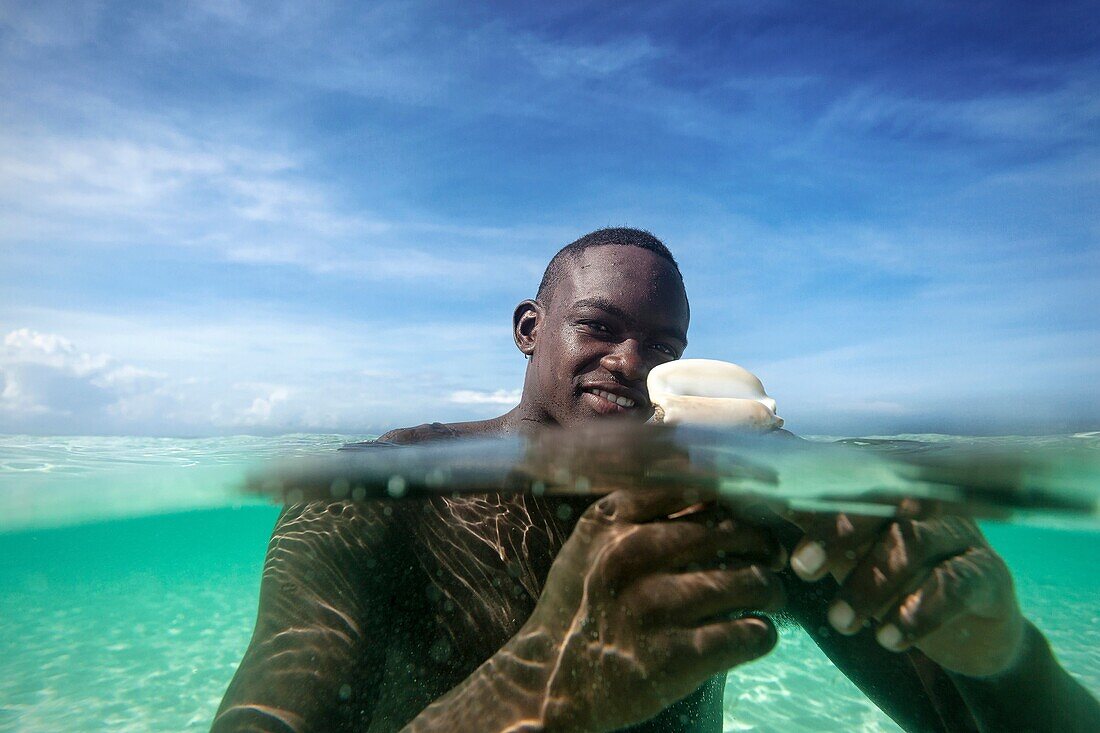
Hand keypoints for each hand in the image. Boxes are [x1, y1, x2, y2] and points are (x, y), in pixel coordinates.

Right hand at [513, 488, 786, 731]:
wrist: (548, 681)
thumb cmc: (578, 606)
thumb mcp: (590, 543)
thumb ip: (636, 510)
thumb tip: (707, 485)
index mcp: (613, 521)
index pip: (695, 487)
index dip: (735, 494)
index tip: (754, 504)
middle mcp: (632, 556)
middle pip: (733, 532)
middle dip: (762, 544)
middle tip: (769, 556)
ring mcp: (655, 606)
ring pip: (752, 581)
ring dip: (771, 589)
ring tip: (769, 596)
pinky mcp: (675, 657)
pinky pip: (750, 634)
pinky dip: (762, 633)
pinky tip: (754, 632)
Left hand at [785, 500, 1025, 676]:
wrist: (970, 632)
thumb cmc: (897, 579)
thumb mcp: (850, 553)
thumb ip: (812, 522)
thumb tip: (758, 496)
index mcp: (892, 489)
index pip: (851, 481)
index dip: (815, 498)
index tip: (778, 520)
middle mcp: (929, 502)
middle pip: (884, 501)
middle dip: (838, 532)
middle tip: (802, 568)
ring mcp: (963, 534)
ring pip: (916, 543)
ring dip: (872, 584)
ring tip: (840, 622)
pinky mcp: (991, 574)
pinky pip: (955, 585)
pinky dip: (918, 612)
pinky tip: (889, 639)